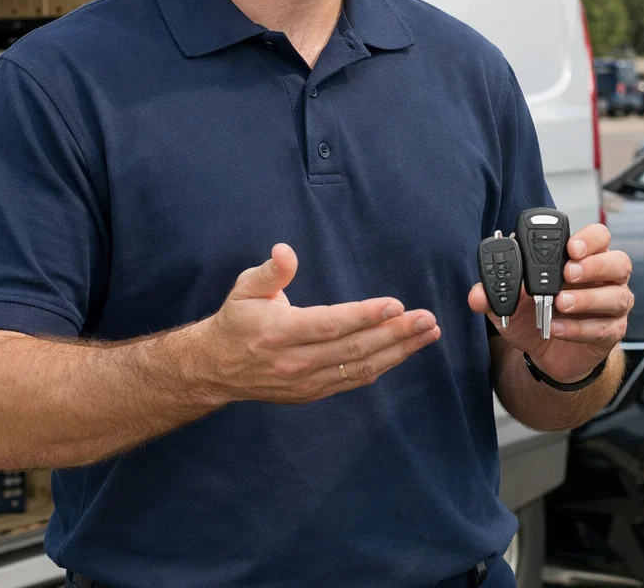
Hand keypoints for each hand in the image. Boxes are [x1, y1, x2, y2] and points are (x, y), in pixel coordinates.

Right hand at [192, 243, 440, 404]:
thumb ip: (270, 271)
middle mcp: (296, 360)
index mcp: (280, 332)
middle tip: (427, 320)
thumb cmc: (237, 321)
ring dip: (398, 351)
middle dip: (396, 333)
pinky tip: (403, 352)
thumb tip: (285, 251)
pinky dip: (381, 366)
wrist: (216, 368)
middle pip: (354, 348)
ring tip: (427, 334)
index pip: (331, 324)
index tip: (396, 304)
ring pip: (359, 367)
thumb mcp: (245, 288)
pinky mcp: (312, 392)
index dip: (365, 316)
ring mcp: (306, 381)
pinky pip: (352, 380)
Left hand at [468, 223, 632, 382]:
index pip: (599, 237)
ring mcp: (612, 306)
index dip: (589, 239)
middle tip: (568, 273)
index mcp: (584, 260)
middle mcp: (605, 279)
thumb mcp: (510, 304)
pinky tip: (558, 328)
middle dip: (594, 266)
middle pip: (619, 262)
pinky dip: (579, 328)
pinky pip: (603, 328)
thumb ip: (495, 294)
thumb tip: (477, 293)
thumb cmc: (536, 317)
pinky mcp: (611, 332)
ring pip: (618, 296)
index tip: (570, 247)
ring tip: (561, 302)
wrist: (546, 355)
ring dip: (588, 298)